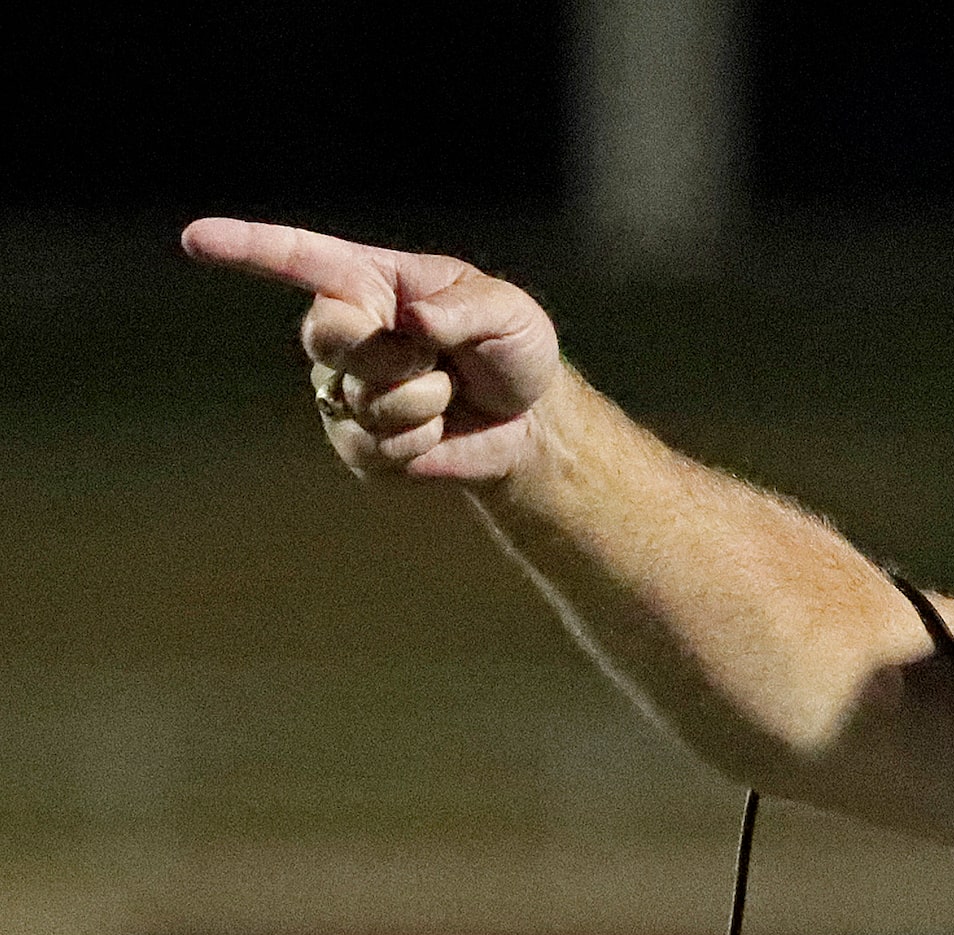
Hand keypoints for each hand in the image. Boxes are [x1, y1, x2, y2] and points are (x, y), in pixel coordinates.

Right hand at [181, 218, 561, 483]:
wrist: (528, 421)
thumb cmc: (512, 348)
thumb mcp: (509, 313)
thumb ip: (467, 310)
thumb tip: (416, 322)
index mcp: (370, 282)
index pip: (298, 258)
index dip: (246, 248)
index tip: (195, 239)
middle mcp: (345, 330)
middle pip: (327, 336)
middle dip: (389, 352)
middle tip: (434, 357)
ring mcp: (342, 388)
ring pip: (365, 399)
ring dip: (423, 401)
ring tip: (446, 393)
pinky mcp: (356, 442)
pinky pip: (376, 445)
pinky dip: (421, 441)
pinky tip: (436, 430)